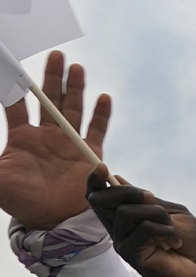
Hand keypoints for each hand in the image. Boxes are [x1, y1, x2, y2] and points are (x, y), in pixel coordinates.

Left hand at [0, 51, 110, 228]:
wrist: (52, 221)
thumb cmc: (20, 202)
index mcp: (21, 138)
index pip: (16, 106)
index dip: (14, 89)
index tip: (12, 69)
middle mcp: (46, 136)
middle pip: (49, 100)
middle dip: (51, 78)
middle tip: (55, 55)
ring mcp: (69, 143)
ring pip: (73, 109)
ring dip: (75, 89)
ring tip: (76, 67)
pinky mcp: (90, 154)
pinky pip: (97, 130)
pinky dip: (101, 114)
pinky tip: (103, 98)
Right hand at [87, 175, 195, 276]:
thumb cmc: (187, 241)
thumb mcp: (171, 212)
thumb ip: (148, 200)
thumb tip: (118, 179)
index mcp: (126, 215)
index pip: (99, 196)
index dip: (95, 181)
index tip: (101, 167)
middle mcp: (118, 228)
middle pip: (102, 200)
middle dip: (127, 191)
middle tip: (151, 197)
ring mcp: (121, 241)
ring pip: (126, 212)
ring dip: (156, 214)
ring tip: (171, 228)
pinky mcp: (129, 253)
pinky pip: (143, 229)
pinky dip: (164, 231)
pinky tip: (174, 242)